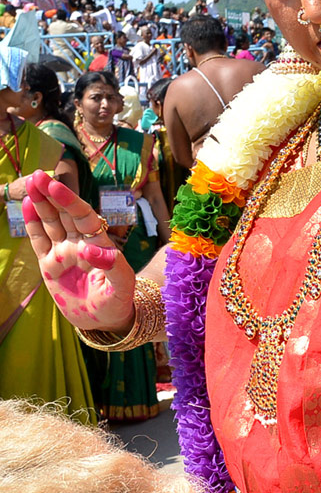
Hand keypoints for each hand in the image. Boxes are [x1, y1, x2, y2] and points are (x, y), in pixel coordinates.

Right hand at [23, 170, 135, 331]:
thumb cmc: (118, 299)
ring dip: (41, 204)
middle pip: (64, 214)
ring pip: (50, 223)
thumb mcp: (121, 285)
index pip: (83, 216)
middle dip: (52, 194)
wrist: (106, 319)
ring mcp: (63, 252)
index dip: (70, 201)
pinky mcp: (49, 265)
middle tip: (38, 174)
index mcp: (98, 242)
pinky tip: (26, 206)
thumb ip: (111, 266)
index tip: (56, 186)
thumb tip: (92, 249)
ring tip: (31, 183)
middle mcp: (79, 242)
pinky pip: (40, 240)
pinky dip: (33, 224)